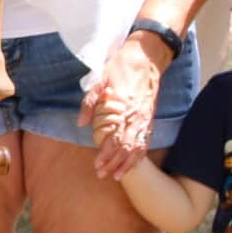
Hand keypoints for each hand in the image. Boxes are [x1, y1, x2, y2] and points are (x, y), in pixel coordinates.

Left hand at [80, 37, 164, 177]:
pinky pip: (146, 140)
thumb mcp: (100, 78)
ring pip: (137, 147)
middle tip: (102, 175)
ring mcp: (144, 118)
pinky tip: (132, 164)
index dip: (105, 154)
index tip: (97, 165)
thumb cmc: (120, 66)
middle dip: (114, 164)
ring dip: (126, 164)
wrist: (147, 56)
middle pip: (125, 147)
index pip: (114, 138)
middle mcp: (135, 115)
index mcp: (122, 107)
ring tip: (116, 176)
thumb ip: (90, 102)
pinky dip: (139, 155)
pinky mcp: (150, 118)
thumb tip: (81, 123)